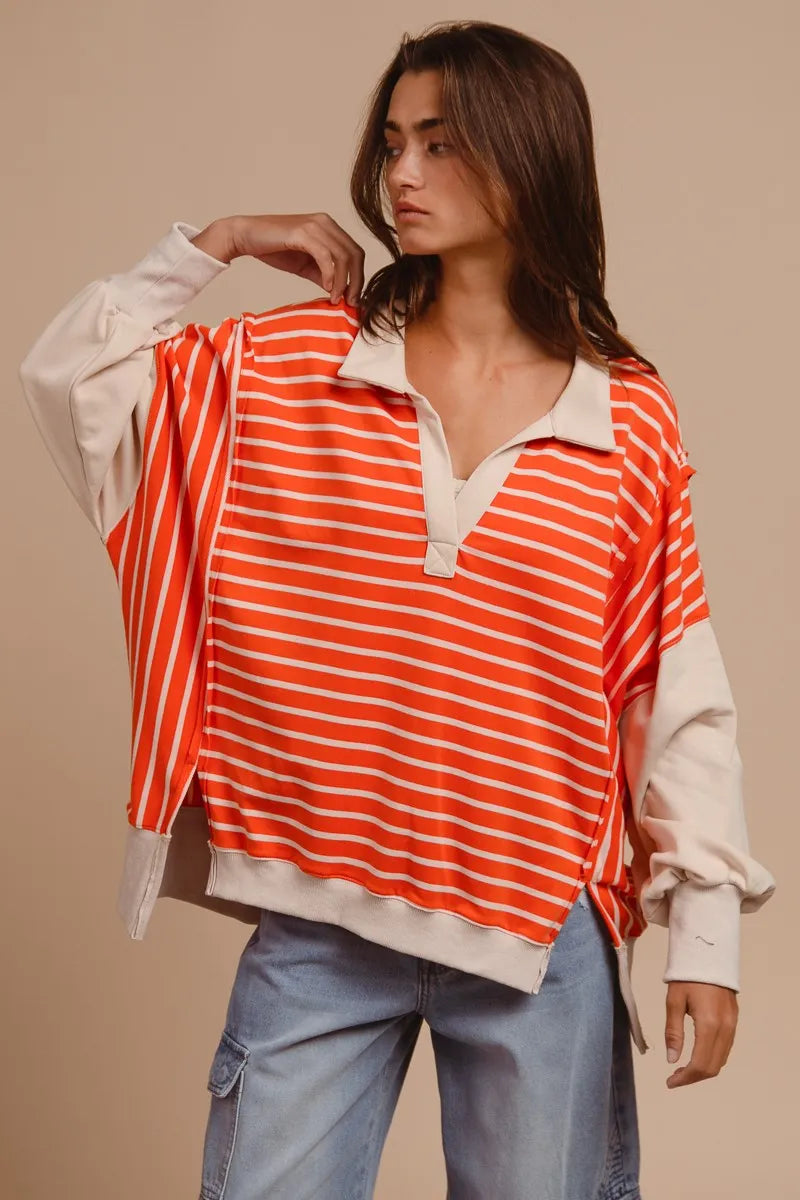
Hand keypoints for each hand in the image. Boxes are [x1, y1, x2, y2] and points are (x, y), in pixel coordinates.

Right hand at [229, 212, 365, 305]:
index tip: (353, 299)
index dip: (358, 277)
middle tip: (351, 303)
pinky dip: (329, 274)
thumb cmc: (274, 249)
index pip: (355, 253)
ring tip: (336, 298)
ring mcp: (315, 226)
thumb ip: (324, 276)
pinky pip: (325, 256)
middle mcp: (326, 223)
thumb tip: (341, 292)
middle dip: (356, 281)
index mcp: (329, 228)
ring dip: (343, 281)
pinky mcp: (303, 232)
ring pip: (342, 256)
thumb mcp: (305, 266)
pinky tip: (326, 288)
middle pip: (354, 254)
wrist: (246, 237)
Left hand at [664, 980, 737, 1087]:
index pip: (700, 1064)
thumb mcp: (674, 1001)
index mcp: (709, 1024)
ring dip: (703, 1069)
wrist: (709, 955)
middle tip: (674, 1077)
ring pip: (721, 1060)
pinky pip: (725, 1049)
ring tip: (682, 1069)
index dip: (685, 1078)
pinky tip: (697, 1055)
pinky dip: (711, 1058)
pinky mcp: (734, 1021)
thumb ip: (673, 1032)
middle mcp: (725, 1028)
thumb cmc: (687, 976)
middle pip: (712, 1067)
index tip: (670, 1082)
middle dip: (693, 1077)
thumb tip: (672, 1059)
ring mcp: (732, 1025)